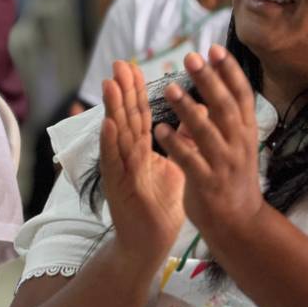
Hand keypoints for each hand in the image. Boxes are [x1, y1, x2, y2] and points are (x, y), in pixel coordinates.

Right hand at [99, 62, 185, 263]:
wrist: (150, 243)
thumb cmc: (161, 205)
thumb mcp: (175, 166)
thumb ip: (182, 140)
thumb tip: (199, 112)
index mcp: (142, 149)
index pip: (140, 114)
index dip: (137, 90)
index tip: (135, 65)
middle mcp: (128, 155)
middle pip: (126, 117)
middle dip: (123, 90)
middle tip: (119, 63)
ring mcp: (121, 170)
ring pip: (116, 134)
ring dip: (112, 108)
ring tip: (110, 84)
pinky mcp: (118, 188)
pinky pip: (113, 162)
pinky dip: (110, 143)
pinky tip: (108, 125)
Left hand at [153, 45, 265, 241]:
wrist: (240, 222)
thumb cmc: (233, 177)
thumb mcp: (238, 143)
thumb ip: (226, 116)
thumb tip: (215, 80)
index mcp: (246, 132)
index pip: (241, 95)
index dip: (230, 71)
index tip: (214, 49)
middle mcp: (238, 144)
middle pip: (224, 107)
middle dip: (208, 81)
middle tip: (190, 57)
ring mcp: (224, 165)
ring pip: (206, 132)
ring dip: (188, 109)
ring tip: (170, 88)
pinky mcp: (208, 184)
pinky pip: (190, 161)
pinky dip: (175, 144)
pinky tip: (159, 129)